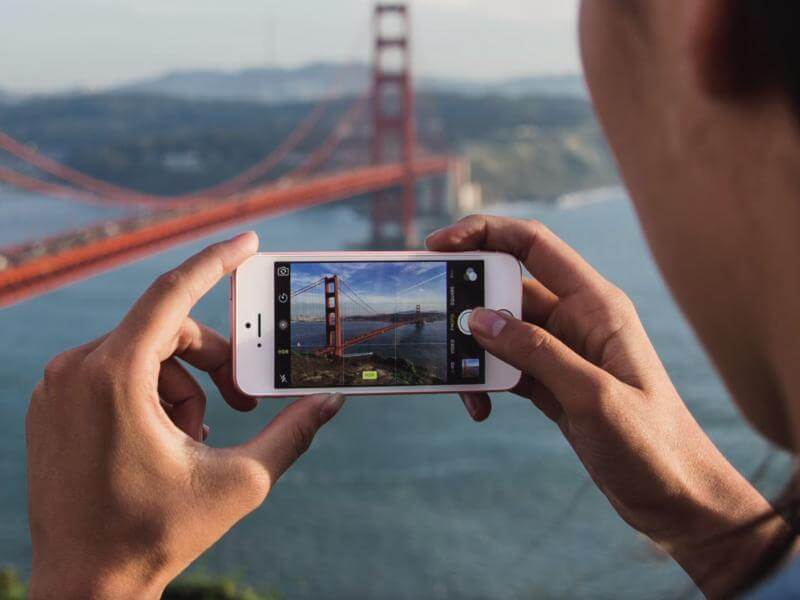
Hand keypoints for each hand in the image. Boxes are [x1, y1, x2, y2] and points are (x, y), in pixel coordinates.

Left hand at [26, 232, 345, 599]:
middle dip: (215, 359)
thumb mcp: (240, 481)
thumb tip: (331, 401)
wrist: (84, 586)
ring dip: (183, 387)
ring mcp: (59, 387)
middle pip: (167, 329)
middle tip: (243, 399)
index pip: (171, 293)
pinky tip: (162, 441)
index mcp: (114, 378)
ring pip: (144, 353)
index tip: (249, 241)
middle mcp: (77, 370)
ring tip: (195, 439)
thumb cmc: (155, 534)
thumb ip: (291, 433)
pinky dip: (150, 395)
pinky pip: (116, 372)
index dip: (216, 261)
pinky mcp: (54, 404)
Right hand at [428, 216, 791, 595]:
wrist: (675, 498)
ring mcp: (562, 352)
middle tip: (435, 322)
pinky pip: (505, 367)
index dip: (485, 233)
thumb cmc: (651, 444)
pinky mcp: (552, 383)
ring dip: (473, 351)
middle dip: (467, 302)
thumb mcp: (591, 395)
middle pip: (507, 288)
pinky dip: (485, 380)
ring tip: (458, 381)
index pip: (534, 245)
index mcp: (596, 305)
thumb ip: (535, 352)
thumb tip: (477, 318)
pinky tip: (480, 407)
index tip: (439, 244)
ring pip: (501, 332)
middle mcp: (577, 320)